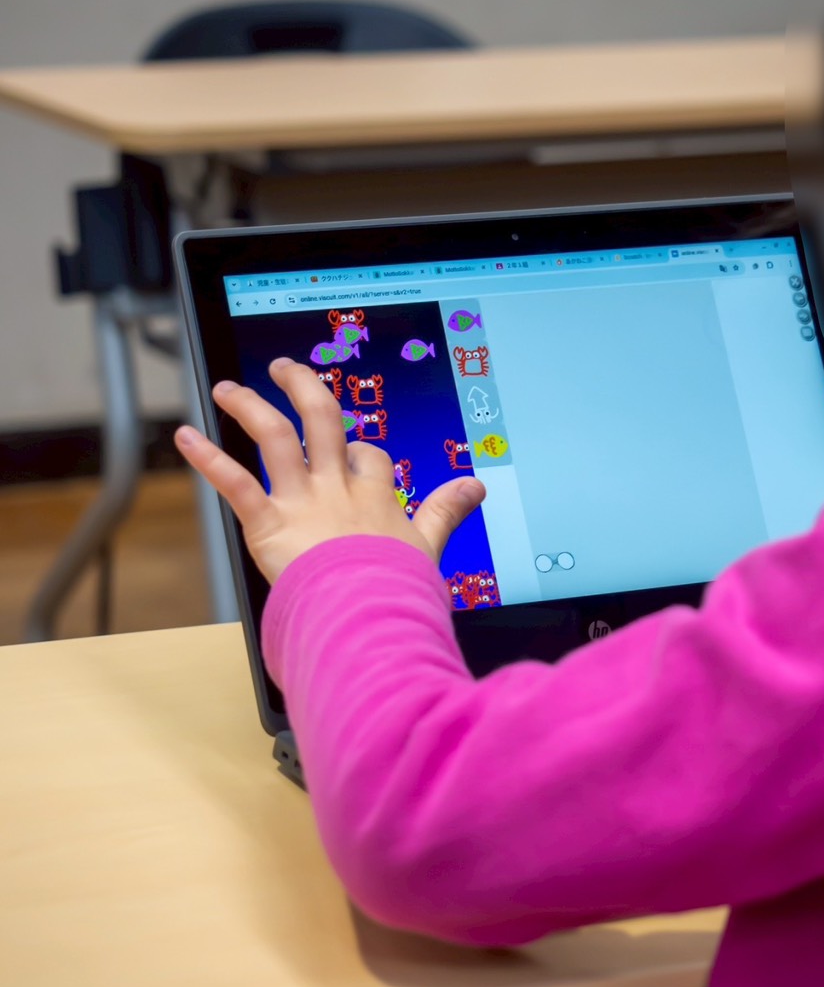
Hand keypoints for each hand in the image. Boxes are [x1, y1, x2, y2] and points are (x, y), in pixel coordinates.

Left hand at [174, 358, 485, 583]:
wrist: (370, 617)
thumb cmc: (398, 590)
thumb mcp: (430, 546)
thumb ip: (446, 511)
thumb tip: (475, 486)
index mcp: (375, 497)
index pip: (367, 456)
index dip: (358, 451)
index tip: (352, 453)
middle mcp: (338, 489)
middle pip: (323, 421)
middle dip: (303, 388)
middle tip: (286, 370)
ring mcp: (303, 503)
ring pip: (277, 437)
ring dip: (250, 408)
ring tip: (228, 391)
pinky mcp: (270, 524)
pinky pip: (235, 483)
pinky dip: (207, 458)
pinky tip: (186, 437)